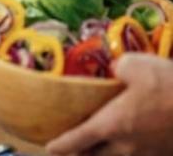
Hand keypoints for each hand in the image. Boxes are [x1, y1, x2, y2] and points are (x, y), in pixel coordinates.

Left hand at [46, 54, 172, 155]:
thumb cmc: (168, 85)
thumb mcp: (134, 64)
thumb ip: (116, 67)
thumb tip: (115, 69)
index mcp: (112, 125)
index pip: (77, 140)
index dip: (61, 145)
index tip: (50, 147)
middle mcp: (126, 146)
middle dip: (81, 154)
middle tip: (72, 147)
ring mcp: (148, 154)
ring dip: (105, 154)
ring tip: (99, 145)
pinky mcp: (165, 154)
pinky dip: (130, 152)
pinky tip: (133, 142)